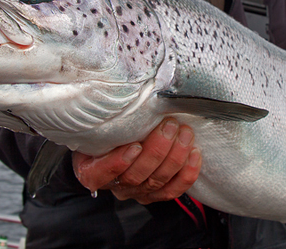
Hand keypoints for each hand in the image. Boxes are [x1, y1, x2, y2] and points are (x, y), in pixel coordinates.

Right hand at [72, 118, 201, 204]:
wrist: (112, 142)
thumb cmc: (103, 131)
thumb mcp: (93, 125)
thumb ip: (102, 118)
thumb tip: (112, 92)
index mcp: (90, 171)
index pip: (100, 174)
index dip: (117, 163)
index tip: (134, 146)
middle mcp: (115, 185)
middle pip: (135, 176)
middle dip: (157, 150)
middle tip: (169, 125)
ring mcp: (137, 191)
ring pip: (157, 181)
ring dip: (175, 157)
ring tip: (185, 134)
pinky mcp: (156, 194)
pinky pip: (173, 190)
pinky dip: (187, 173)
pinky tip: (194, 153)